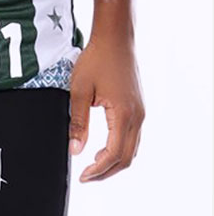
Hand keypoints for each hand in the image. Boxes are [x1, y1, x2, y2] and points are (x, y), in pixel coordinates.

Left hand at [68, 34, 144, 180]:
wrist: (115, 38)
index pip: (113, 154)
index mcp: (123, 115)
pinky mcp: (138, 107)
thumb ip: (78, 122)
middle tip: (87, 176)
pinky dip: (120, 149)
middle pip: (126, 158)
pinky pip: (133, 137)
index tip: (82, 176)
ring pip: (132, 149)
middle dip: (106, 172)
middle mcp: (137, 117)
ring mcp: (140, 112)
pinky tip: (104, 148)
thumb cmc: (97, 59)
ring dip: (114, 162)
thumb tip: (75, 150)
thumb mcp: (80, 90)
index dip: (98, 170)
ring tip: (93, 165)